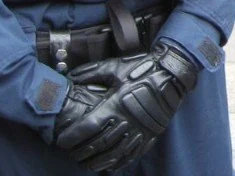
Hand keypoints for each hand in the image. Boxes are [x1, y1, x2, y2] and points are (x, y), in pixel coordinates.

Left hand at [53, 43, 198, 172]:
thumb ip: (91, 72)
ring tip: (87, 164)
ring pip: (114, 154)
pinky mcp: (150, 135)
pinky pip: (132, 155)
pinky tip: (109, 166)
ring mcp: (139, 131)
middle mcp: (126, 122)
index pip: (87, 128)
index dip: (71, 137)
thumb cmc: (143, 69)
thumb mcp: (115, 68)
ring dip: (98, 162)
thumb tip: (70, 75)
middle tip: (71, 154)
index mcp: (114, 105)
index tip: (61, 141)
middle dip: (81, 152)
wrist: (174, 73)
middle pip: (98, 145)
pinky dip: (118, 163)